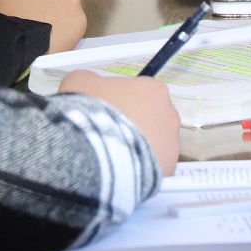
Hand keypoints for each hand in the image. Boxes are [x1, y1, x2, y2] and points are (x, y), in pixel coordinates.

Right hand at [58, 70, 180, 174]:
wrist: (95, 153)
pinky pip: (152, 166)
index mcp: (153, 89)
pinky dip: (139, 167)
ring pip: (154, 144)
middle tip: (109, 133)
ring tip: (113, 153)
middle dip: (133, 125)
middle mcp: (169, 115)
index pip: (140, 93)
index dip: (121, 102)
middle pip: (151, 118)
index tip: (106, 111)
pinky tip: (120, 168)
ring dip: (137, 147)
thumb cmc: (91, 114)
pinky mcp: (167, 169)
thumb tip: (91, 86)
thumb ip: (91, 81)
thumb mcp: (79, 82)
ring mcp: (171, 144)